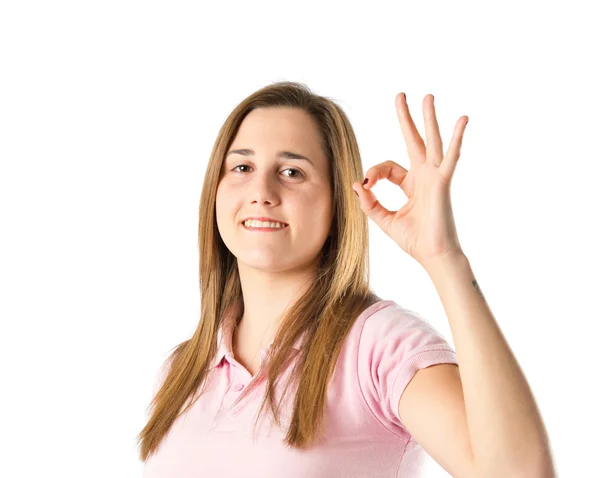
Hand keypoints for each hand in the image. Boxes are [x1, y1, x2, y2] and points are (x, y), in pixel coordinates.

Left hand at [352, 93, 468, 269]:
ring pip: (431, 141)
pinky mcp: (442, 182)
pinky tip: (462, 119)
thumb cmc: (414, 240)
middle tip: (400, 96)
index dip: (374, 173)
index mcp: (410, 184)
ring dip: (428, 119)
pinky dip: (457, 138)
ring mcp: (434, 176)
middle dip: (406, 119)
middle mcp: (423, 176)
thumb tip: (357, 184)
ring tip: (426, 97)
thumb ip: (370, 203)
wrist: (433, 255)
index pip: (388, 167)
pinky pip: (451, 156)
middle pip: (413, 141)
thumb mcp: (384, 220)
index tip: (366, 185)